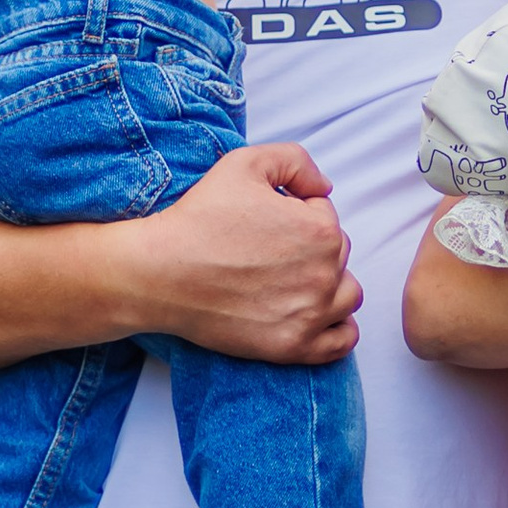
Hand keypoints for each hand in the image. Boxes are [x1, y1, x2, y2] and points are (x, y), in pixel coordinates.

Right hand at [127, 138, 359, 363]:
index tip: (264, 222)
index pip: (325, 214)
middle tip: (268, 250)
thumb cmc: (199, 218)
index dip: (295, 212)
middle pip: (336, 254)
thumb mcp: (245, 162)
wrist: (160, 273)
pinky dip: (337, 328)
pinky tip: (316, 315)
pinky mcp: (293, 346)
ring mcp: (311, 314)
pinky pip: (340, 341)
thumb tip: (323, 187)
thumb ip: (295, 161)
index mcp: (320, 229)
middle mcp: (324, 274)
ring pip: (346, 296)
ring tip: (295, 280)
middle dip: (310, 247)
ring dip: (330, 284)